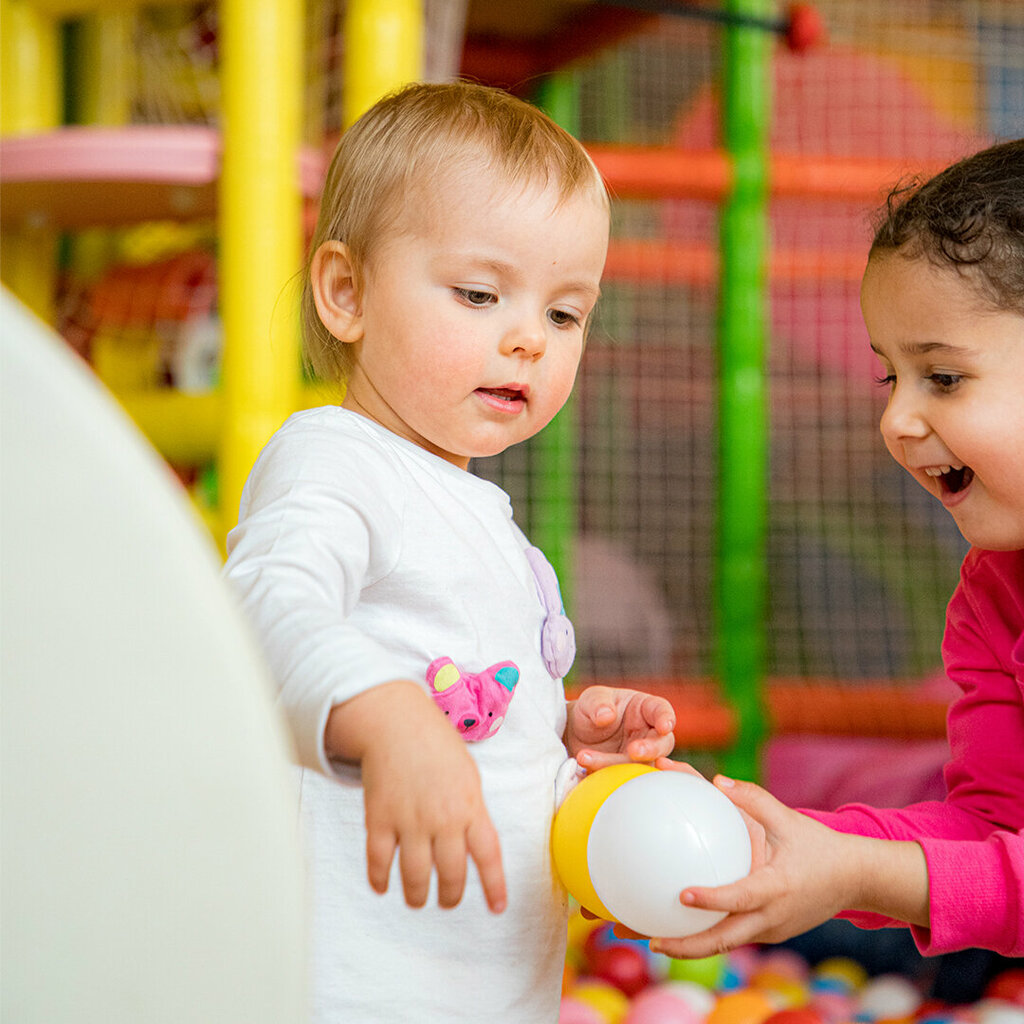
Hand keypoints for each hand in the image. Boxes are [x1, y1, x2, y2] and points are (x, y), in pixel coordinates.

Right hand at [325, 681, 506, 913]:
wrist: (396, 721)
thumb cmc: (436, 746)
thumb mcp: (467, 775)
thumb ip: (472, 812)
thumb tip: (474, 849)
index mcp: (470, 806)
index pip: (488, 855)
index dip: (494, 886)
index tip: (497, 908)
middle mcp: (442, 818)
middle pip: (450, 875)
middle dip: (450, 896)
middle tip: (447, 900)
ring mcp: (409, 820)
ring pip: (415, 877)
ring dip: (417, 896)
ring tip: (417, 899)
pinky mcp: (379, 818)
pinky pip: (379, 861)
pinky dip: (379, 879)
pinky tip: (382, 885)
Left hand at [565, 686, 675, 769]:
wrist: (576, 734)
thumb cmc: (591, 709)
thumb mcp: (591, 699)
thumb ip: (598, 703)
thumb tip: (606, 715)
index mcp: (645, 708)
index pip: (661, 710)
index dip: (666, 718)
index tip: (664, 726)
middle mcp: (648, 734)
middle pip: (661, 744)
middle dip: (650, 750)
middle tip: (632, 751)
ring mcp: (641, 757)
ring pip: (641, 766)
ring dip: (617, 766)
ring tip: (585, 759)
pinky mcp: (629, 774)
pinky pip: (626, 781)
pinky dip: (608, 780)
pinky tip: (586, 771)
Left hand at [646, 768, 927, 957]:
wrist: (855, 879)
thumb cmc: (818, 845)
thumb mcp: (788, 818)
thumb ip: (752, 798)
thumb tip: (716, 780)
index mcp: (777, 887)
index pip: (740, 897)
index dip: (711, 899)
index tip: (682, 894)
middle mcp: (772, 916)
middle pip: (725, 940)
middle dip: (687, 946)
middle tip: (651, 940)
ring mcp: (770, 930)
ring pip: (725, 945)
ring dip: (690, 948)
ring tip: (652, 941)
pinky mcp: (768, 932)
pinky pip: (734, 938)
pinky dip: (706, 938)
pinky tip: (678, 930)